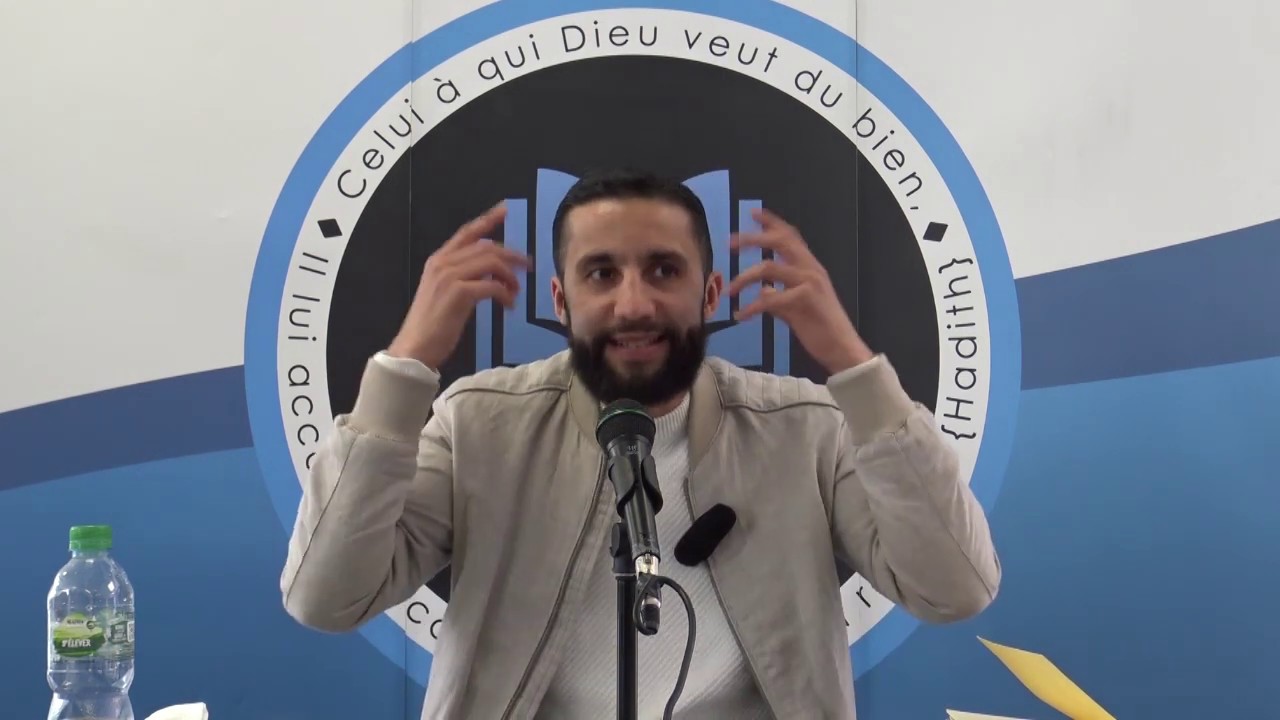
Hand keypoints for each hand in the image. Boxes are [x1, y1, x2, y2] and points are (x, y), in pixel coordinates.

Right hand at [387, 202, 529, 368]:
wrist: (415, 347)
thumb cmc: (431, 326)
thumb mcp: (445, 293)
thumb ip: (463, 277)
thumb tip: (492, 273)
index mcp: (438, 260)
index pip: (466, 233)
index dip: (488, 220)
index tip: (505, 210)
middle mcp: (443, 263)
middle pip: (486, 246)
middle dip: (511, 255)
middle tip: (527, 267)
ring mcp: (450, 277)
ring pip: (491, 262)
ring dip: (510, 276)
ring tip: (516, 292)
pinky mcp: (459, 293)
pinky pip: (492, 285)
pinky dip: (506, 294)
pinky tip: (509, 306)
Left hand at [727, 208, 873, 374]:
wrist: (842, 349)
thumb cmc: (821, 328)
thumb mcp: (797, 306)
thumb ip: (779, 295)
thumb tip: (764, 289)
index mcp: (811, 267)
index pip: (791, 236)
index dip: (772, 223)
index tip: (753, 214)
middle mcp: (811, 269)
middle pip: (780, 241)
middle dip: (753, 238)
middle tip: (730, 243)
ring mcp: (809, 282)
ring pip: (768, 267)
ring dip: (744, 278)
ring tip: (729, 291)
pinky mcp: (803, 299)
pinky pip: (769, 299)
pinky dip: (751, 307)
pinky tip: (741, 316)